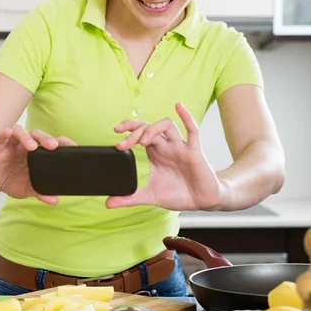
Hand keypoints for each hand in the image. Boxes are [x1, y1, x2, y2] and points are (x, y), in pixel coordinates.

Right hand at [0, 125, 75, 204]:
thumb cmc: (13, 181)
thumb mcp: (28, 189)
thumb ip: (41, 193)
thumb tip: (55, 201)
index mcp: (37, 153)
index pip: (51, 143)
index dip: (62, 142)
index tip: (73, 146)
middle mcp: (26, 145)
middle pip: (37, 135)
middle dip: (45, 138)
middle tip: (52, 146)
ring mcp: (12, 145)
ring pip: (20, 132)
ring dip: (26, 137)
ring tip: (31, 147)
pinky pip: (0, 137)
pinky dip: (4, 134)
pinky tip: (7, 132)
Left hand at [107, 103, 225, 210]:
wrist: (202, 202)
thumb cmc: (179, 194)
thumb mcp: (150, 196)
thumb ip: (129, 198)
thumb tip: (108, 203)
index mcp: (156, 153)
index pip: (140, 133)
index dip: (128, 130)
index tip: (116, 134)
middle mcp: (167, 146)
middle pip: (149, 128)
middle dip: (134, 132)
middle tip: (122, 144)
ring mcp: (180, 147)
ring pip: (167, 126)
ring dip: (153, 129)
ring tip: (143, 142)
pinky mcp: (194, 152)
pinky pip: (192, 130)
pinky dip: (186, 117)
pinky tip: (178, 107)